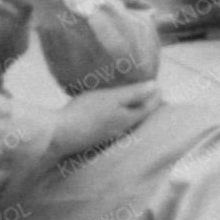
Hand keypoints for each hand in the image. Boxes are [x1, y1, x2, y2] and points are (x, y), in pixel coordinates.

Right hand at [45, 82, 159, 161]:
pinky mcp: (96, 136)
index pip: (150, 107)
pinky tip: (110, 110)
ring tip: (132, 98)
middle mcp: (122, 130)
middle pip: (140, 115)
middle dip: (146, 103)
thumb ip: (134, 93)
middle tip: (148, 90)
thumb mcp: (112, 98)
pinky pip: (114, 124)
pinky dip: (118, 114)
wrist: (60, 134)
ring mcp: (109, 134)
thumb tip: (156, 86)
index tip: (158, 84)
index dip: (156, 95)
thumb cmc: (87, 112)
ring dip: (132, 109)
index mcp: (129, 119)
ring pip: (127, 121)